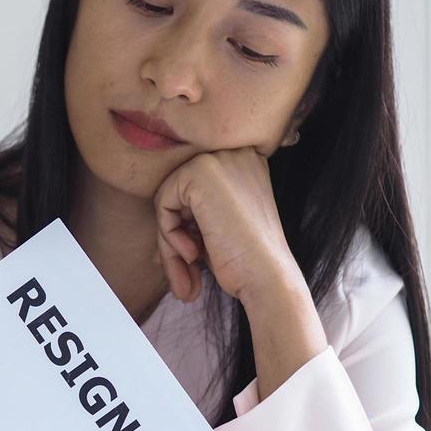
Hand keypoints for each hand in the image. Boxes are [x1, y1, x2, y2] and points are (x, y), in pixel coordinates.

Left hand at [153, 147, 300, 306]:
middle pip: (182, 192)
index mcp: (245, 164)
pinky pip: (163, 202)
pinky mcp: (200, 172)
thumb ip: (197, 213)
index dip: (190, 225)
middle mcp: (235, 153)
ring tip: (189, 266)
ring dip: (171, 239)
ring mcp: (218, 159)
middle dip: (177, 233)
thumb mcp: (222, 226)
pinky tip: (193, 253)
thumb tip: (165, 221)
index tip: (197, 256)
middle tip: (186, 270)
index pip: (198, 189)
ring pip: (169, 198)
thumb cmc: (247, 261)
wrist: (266, 278)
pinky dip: (169, 234)